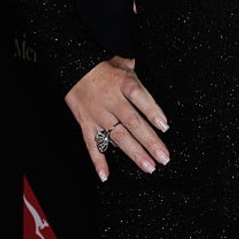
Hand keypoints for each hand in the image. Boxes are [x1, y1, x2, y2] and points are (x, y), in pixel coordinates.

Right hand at [65, 56, 169, 181]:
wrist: (73, 69)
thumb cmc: (104, 67)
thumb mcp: (123, 63)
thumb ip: (140, 73)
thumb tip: (156, 74)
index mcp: (123, 83)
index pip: (140, 97)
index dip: (153, 111)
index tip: (165, 126)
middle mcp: (111, 100)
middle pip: (133, 122)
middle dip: (149, 141)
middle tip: (163, 157)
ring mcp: (98, 114)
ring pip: (118, 136)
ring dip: (134, 153)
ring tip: (149, 166)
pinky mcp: (86, 124)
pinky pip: (92, 145)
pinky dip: (98, 161)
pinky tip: (106, 175)